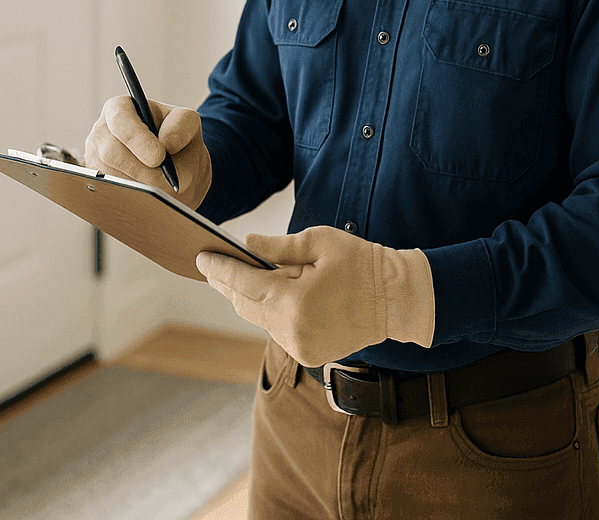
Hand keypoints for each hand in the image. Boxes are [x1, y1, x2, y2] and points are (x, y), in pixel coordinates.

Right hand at [83, 95, 211, 209]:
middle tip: (167, 181)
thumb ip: (182, 128)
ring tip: (164, 190)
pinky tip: (151, 198)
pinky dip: (135, 198)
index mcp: (121, 108)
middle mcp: (101, 132)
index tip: (159, 157)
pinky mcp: (97, 184)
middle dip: (142, 169)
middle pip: (110, 152)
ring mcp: (95, 159)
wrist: (176, 168)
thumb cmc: (178, 139)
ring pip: (111, 177)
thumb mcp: (187, 124)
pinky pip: (111, 195)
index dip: (138, 140)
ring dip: (141, 186)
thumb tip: (167, 145)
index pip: (120, 119)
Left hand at [195, 227, 434, 367]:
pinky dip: (271, 312)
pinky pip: (278, 330)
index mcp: (294, 301)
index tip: (200, 257)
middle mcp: (292, 330)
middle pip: (246, 305)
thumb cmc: (363, 264)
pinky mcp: (309, 354)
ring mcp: (300, 346)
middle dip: (228, 284)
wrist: (398, 300)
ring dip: (249, 298)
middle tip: (211, 266)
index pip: (243, 283)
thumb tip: (247, 244)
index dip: (219, 268)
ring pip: (261, 319)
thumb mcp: (320, 243)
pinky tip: (268, 295)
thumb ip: (279, 247)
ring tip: (235, 278)